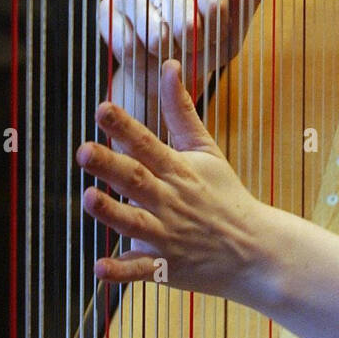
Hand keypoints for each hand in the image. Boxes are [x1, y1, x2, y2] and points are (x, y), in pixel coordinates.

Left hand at [77, 60, 276, 301]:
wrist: (254, 250)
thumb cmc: (225, 194)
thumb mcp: (207, 150)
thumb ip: (181, 111)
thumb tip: (169, 65)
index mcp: (179, 170)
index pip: (148, 144)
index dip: (125, 126)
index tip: (103, 109)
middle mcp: (171, 200)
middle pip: (137, 180)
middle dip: (110, 165)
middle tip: (84, 151)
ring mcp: (168, 236)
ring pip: (135, 223)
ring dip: (112, 212)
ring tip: (88, 198)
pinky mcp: (166, 268)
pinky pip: (141, 271)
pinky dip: (121, 272)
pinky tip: (99, 268)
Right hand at [98, 0, 294, 110]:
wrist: (172, 78)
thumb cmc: (211, 39)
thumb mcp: (241, 11)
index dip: (214, 17)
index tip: (217, 24)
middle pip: (180, 12)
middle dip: (193, 38)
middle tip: (195, 43)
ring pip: (152, 28)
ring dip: (169, 52)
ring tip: (174, 52)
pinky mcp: (107, 13)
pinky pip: (126, 41)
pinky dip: (142, 58)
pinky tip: (147, 56)